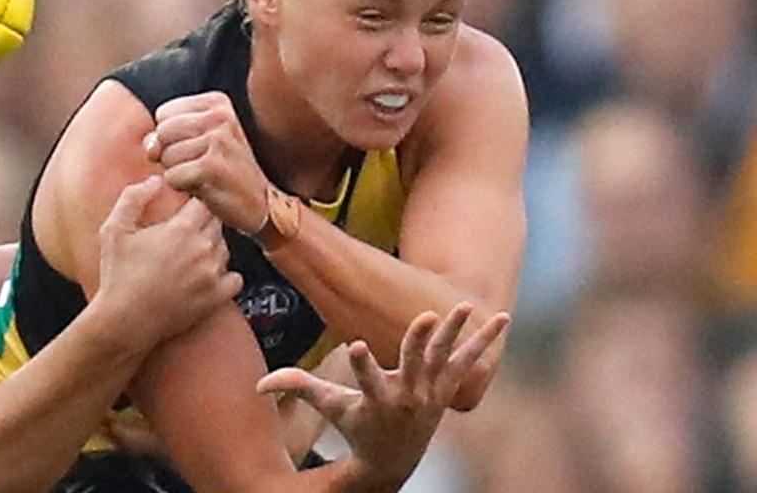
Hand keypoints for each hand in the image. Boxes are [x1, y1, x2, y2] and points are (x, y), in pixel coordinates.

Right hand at [95, 175, 243, 348]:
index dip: (192, 204)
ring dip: (212, 248)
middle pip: (216, 224)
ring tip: (190, 255)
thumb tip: (156, 181)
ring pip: (225, 249)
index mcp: (181, 230)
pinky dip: (225, 276)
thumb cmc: (118, 276)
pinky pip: (235, 278)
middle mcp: (202, 250)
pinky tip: (206, 276)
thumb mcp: (114, 230)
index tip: (180, 211)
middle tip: (182, 233)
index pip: (203, 203)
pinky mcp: (216, 298)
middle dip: (201, 224)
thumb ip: (133, 198)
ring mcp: (212, 275)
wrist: (125, 321)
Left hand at [145, 91, 268, 233]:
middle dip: (171, 154)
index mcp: (217, 102)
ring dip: (178, 172)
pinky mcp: (212, 167)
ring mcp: (217, 140)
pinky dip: (182, 187)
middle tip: (198, 164)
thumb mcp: (197, 141)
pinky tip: (204, 187)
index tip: (196, 148)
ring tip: (204, 175)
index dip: (170, 137)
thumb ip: (166, 135)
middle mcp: (219, 116)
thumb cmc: (221, 170)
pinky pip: (172, 177)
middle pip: (162, 133)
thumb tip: (150, 147)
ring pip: (166, 156)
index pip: (163, 114)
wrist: (257, 203)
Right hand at [256, 303, 510, 488]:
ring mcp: (432, 391)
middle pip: (415, 363)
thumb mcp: (330, 409)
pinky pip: (468, 360)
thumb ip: (298, 389)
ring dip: (457, 331)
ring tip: (464, 305)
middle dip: (420, 341)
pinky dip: (484, 340)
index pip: (365, 380)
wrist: (395, 459)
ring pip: (446, 356)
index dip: (361, 364)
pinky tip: (503, 318)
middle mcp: (408, 395)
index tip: (356, 345)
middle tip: (427, 317)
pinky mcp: (447, 387)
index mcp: (376, 400)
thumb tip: (260, 384)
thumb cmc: (356, 427)